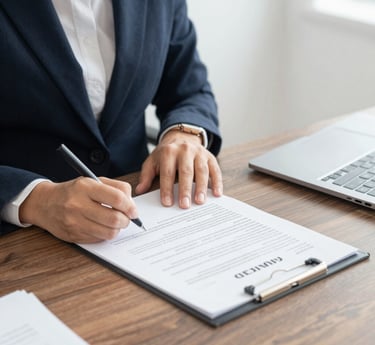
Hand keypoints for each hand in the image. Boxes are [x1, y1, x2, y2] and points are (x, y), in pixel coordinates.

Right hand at [19, 177, 137, 242]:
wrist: (44, 203)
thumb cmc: (73, 191)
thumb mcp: (93, 181)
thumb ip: (116, 188)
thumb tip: (131, 203)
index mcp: (85, 187)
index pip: (116, 198)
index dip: (130, 206)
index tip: (134, 211)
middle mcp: (78, 205)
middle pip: (114, 219)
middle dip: (126, 220)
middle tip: (126, 218)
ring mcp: (75, 222)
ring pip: (109, 232)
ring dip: (117, 229)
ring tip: (115, 222)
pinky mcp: (74, 236)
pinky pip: (99, 239)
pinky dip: (105, 234)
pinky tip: (101, 226)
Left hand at [135, 129, 222, 207]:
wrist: (181, 137)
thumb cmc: (166, 154)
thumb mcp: (153, 161)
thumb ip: (146, 175)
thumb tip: (140, 190)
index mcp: (169, 152)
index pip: (167, 172)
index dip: (167, 188)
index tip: (167, 203)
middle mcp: (185, 150)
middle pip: (186, 172)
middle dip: (185, 189)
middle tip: (184, 205)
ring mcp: (199, 153)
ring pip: (202, 171)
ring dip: (202, 187)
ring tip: (200, 201)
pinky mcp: (210, 157)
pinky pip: (215, 170)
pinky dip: (217, 182)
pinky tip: (217, 194)